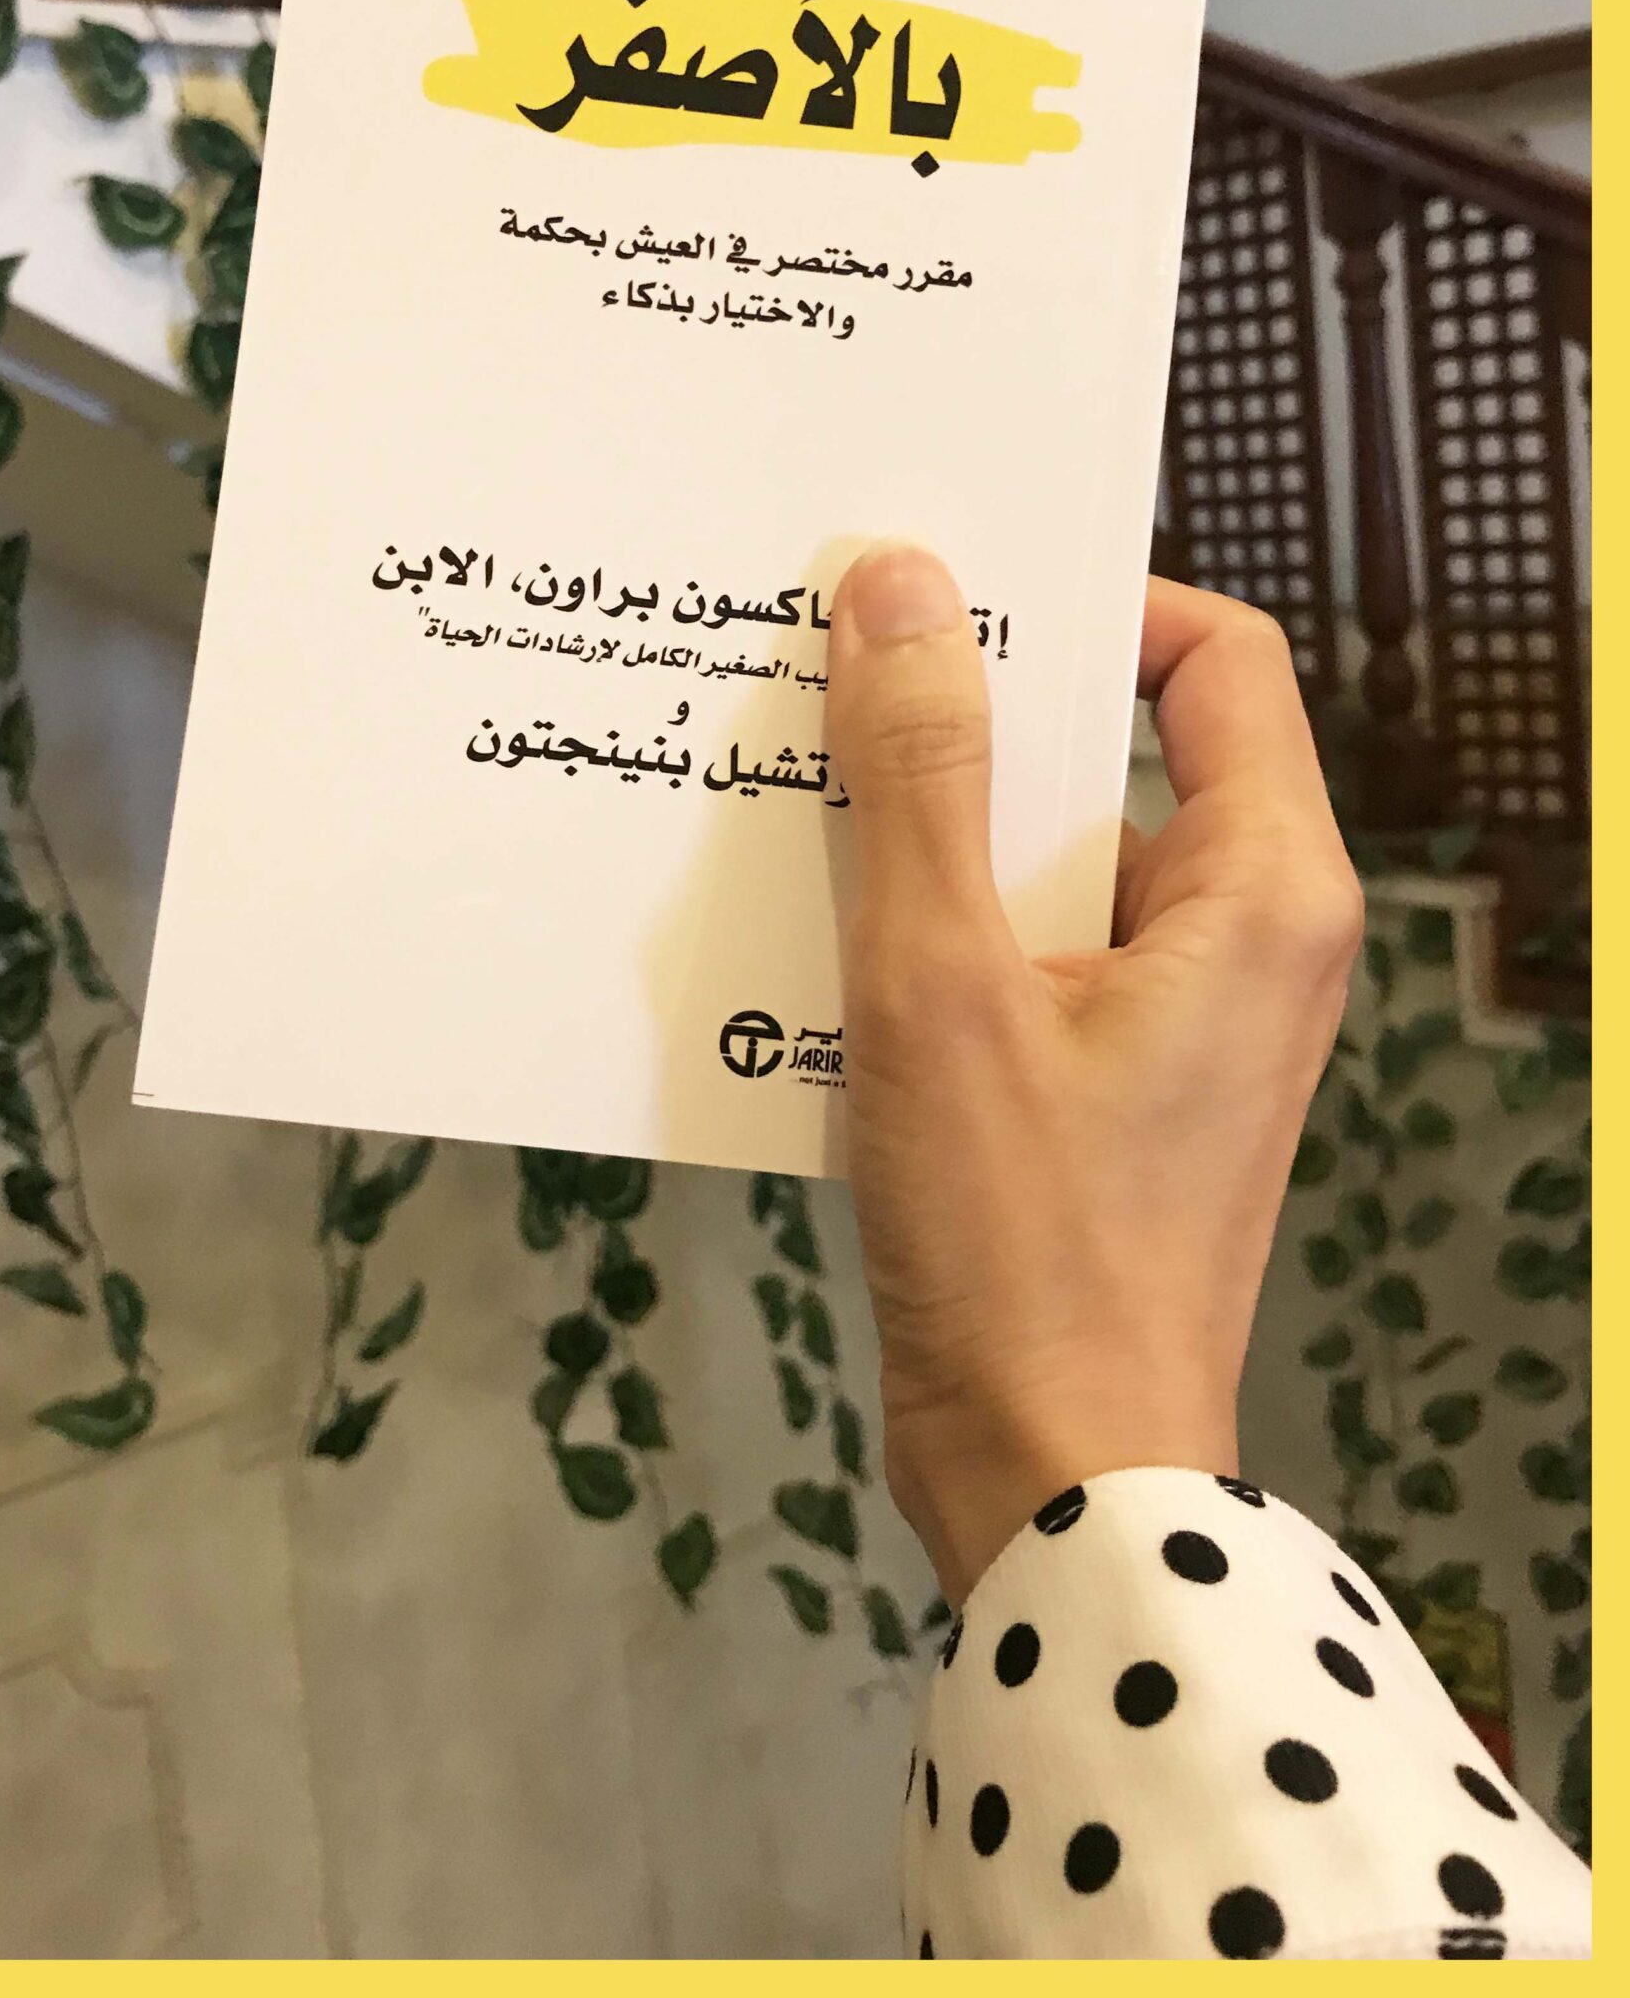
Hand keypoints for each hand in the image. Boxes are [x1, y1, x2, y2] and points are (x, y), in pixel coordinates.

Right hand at [823, 545, 1362, 1605]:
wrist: (1053, 1481)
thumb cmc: (1023, 1239)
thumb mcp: (943, 983)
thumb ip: (919, 772)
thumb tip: (899, 583)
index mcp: (1263, 888)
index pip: (1217, 656)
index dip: (1092, 601)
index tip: (949, 600)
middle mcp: (1250, 937)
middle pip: (1127, 749)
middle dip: (979, 713)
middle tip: (836, 676)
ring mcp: (1187, 1017)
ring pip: (1061, 854)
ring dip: (936, 826)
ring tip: (800, 795)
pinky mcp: (1119, 1083)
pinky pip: (1032, 947)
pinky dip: (937, 925)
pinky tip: (818, 931)